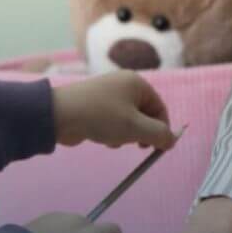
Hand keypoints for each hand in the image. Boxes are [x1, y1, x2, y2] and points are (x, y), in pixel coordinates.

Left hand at [52, 71, 176, 149]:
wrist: (59, 115)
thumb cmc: (102, 117)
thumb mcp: (136, 128)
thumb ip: (159, 135)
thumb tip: (172, 140)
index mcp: (137, 83)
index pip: (160, 108)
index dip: (162, 129)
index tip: (158, 149)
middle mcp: (123, 84)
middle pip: (144, 114)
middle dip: (141, 132)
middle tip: (137, 147)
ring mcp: (107, 94)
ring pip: (128, 120)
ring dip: (126, 134)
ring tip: (114, 141)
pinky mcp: (94, 105)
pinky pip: (113, 120)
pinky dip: (112, 131)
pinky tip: (103, 138)